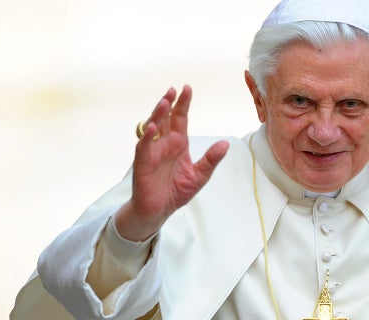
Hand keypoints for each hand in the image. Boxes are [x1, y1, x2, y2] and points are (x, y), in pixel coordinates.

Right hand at [116, 85, 228, 240]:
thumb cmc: (177, 191)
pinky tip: (153, 127)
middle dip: (169, 103)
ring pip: (153, 128)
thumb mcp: (200, 175)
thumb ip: (211, 159)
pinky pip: (144, 147)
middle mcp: (164, 143)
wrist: (160, 210)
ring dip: (157, 115)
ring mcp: (152, 151)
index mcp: (178, 143)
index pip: (180, 118)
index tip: (187, 88)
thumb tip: (225, 144)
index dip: (183, 103)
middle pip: (165, 118)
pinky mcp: (143, 163)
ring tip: (164, 102)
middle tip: (173, 89)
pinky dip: (148, 137)